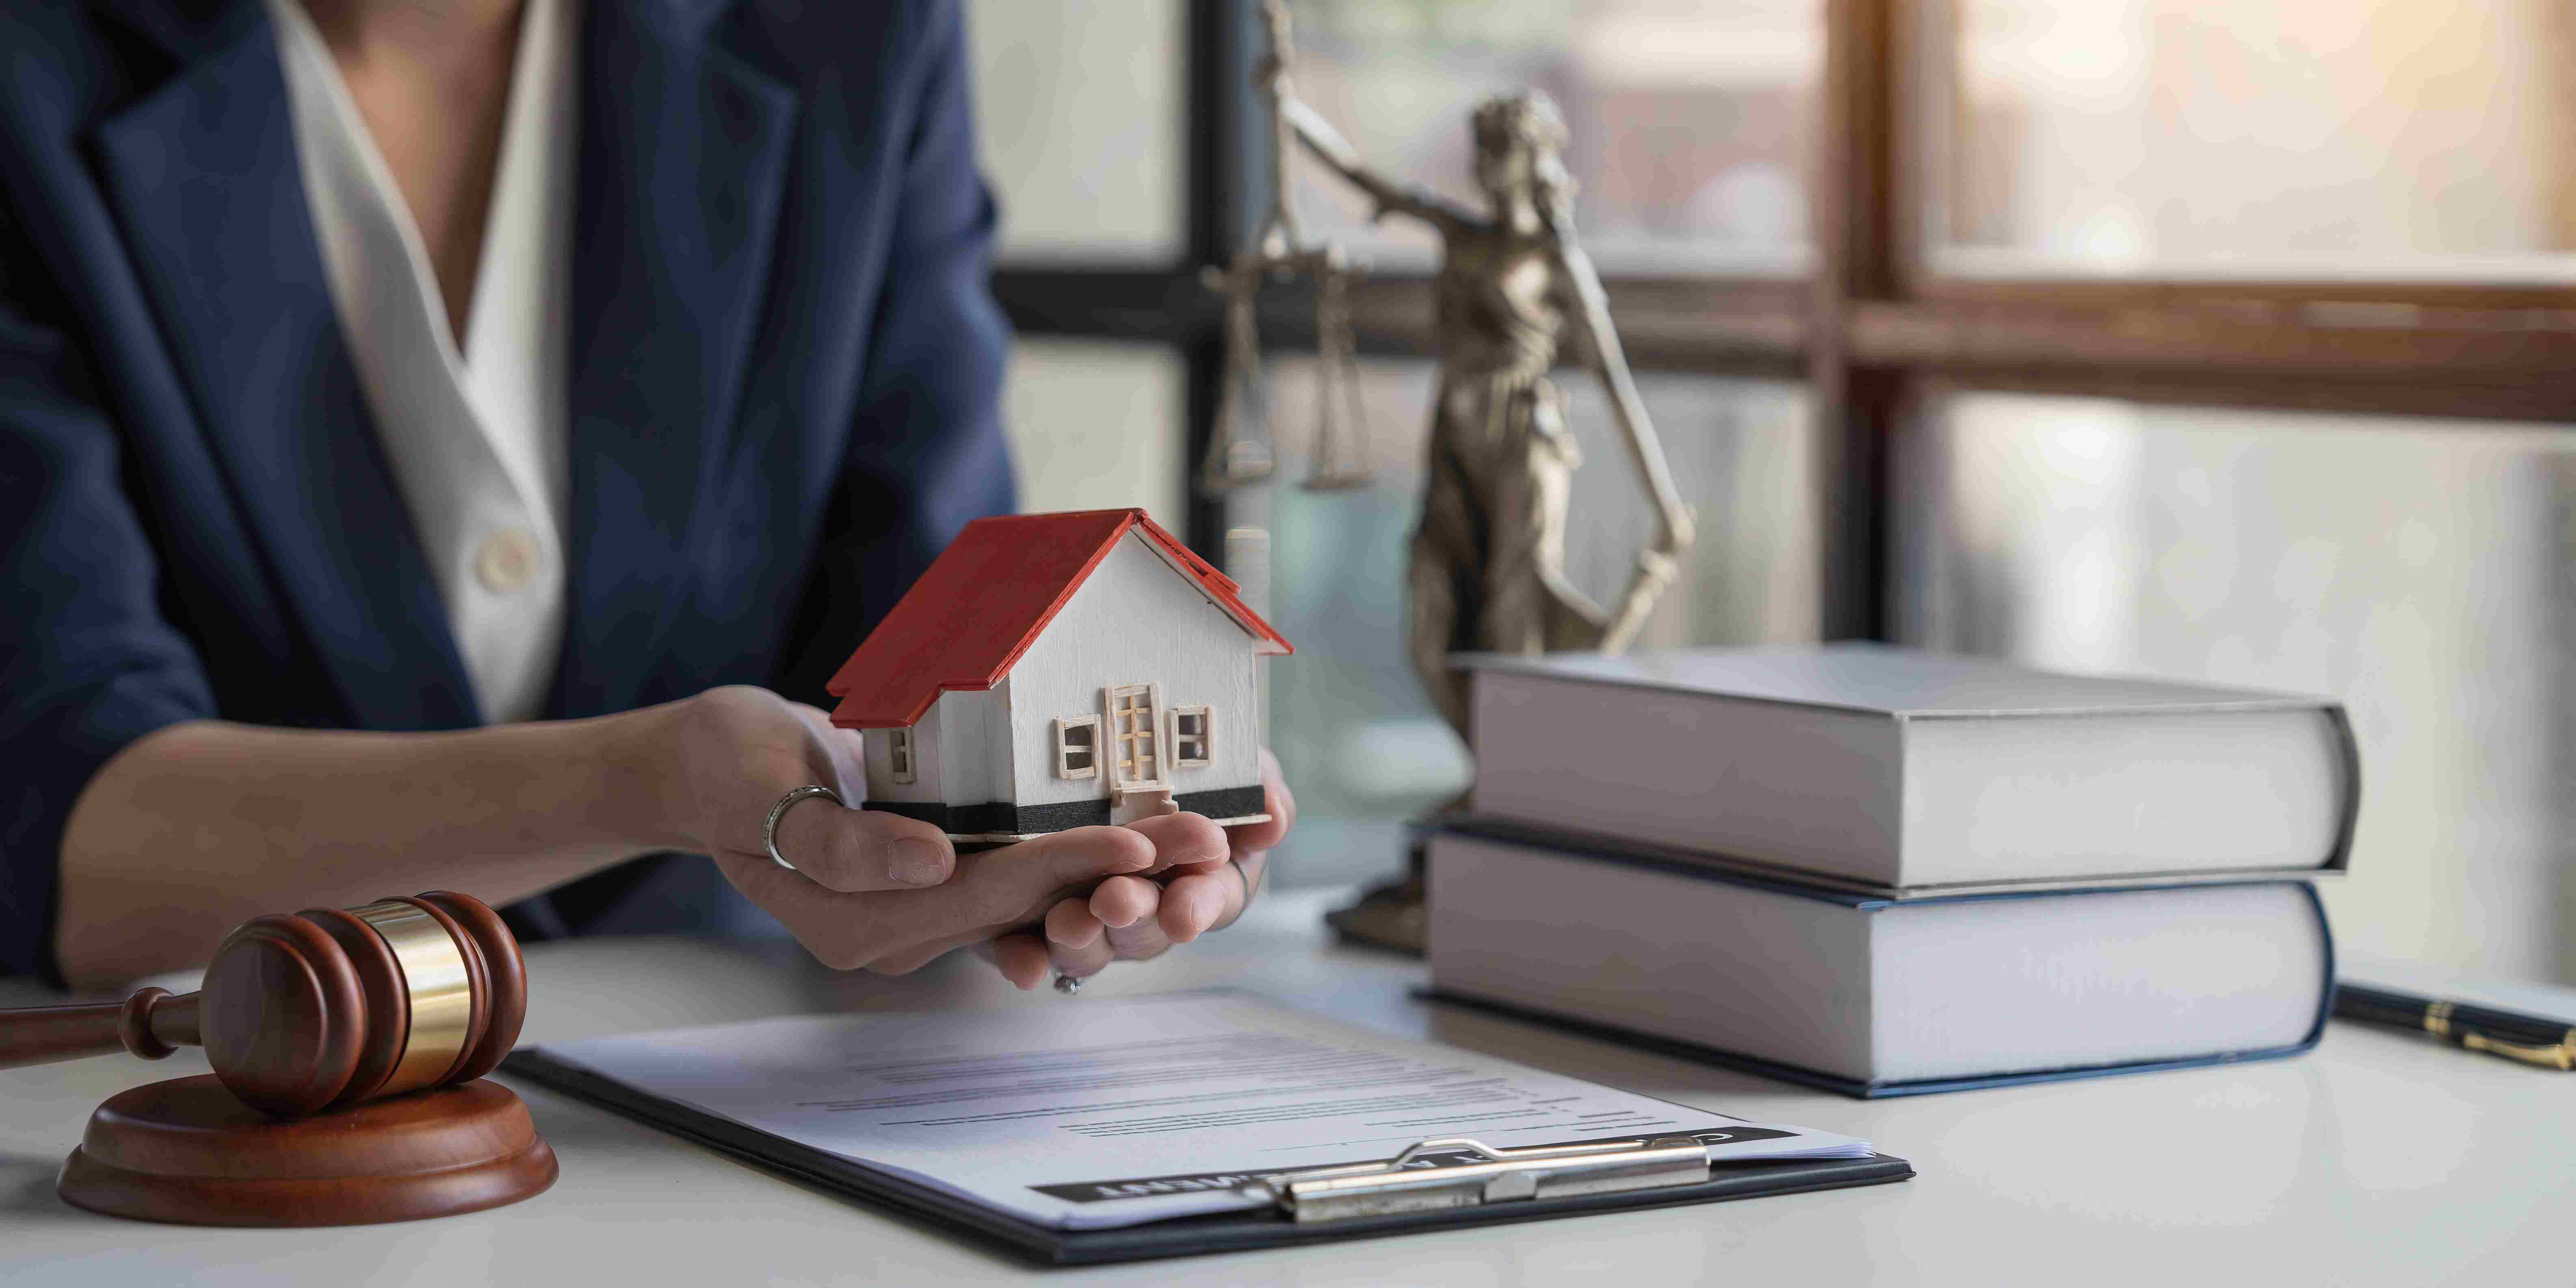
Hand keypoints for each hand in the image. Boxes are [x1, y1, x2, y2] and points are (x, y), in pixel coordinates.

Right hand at [653, 687, 1211, 973]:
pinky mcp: (936, 878)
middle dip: (1118, 869)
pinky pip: (1017, 876)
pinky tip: (1140, 829)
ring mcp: (920, 908)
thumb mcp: (766, 788)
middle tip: (1204, 837)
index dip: (1067, 864)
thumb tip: (933, 864)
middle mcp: (900, 929)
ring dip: (1116, 864)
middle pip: (1028, 898)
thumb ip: (844, 840)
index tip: (1141, 845)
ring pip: (1035, 892)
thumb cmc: (729, 768)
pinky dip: (1077, 854)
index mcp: (861, 923)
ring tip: (1196, 831)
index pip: (987, 891)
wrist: (709, 765)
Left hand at [981, 749, 1295, 989]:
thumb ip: (1255, 786)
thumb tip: (1271, 817)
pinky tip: (1021, 964)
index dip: (1198, 907)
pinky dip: (1024, 961)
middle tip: (1115, 900)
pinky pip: (1025, 953)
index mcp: (1197, 876)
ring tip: (1066, 919)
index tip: (1184, 910)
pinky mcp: (1028, 926)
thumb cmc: (1176, 767)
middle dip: (1134, 916)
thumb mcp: (1224, 762)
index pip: (1208, 901)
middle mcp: (1144, 908)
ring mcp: (1088, 921)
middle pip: (1145, 929)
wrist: (1094, 757)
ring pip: (1087, 948)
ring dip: (1080, 940)